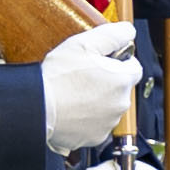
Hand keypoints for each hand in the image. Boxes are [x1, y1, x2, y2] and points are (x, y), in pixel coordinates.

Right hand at [39, 20, 144, 151]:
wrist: (36, 107)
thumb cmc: (58, 77)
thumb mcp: (84, 43)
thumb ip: (113, 34)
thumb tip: (129, 31)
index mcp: (122, 80)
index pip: (134, 66)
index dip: (118, 61)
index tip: (101, 61)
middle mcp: (120, 104)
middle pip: (121, 88)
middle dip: (107, 81)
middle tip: (83, 76)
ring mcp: (108, 123)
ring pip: (108, 106)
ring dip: (97, 100)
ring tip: (74, 93)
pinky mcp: (94, 137)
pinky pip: (96, 124)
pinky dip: (87, 118)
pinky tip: (71, 109)